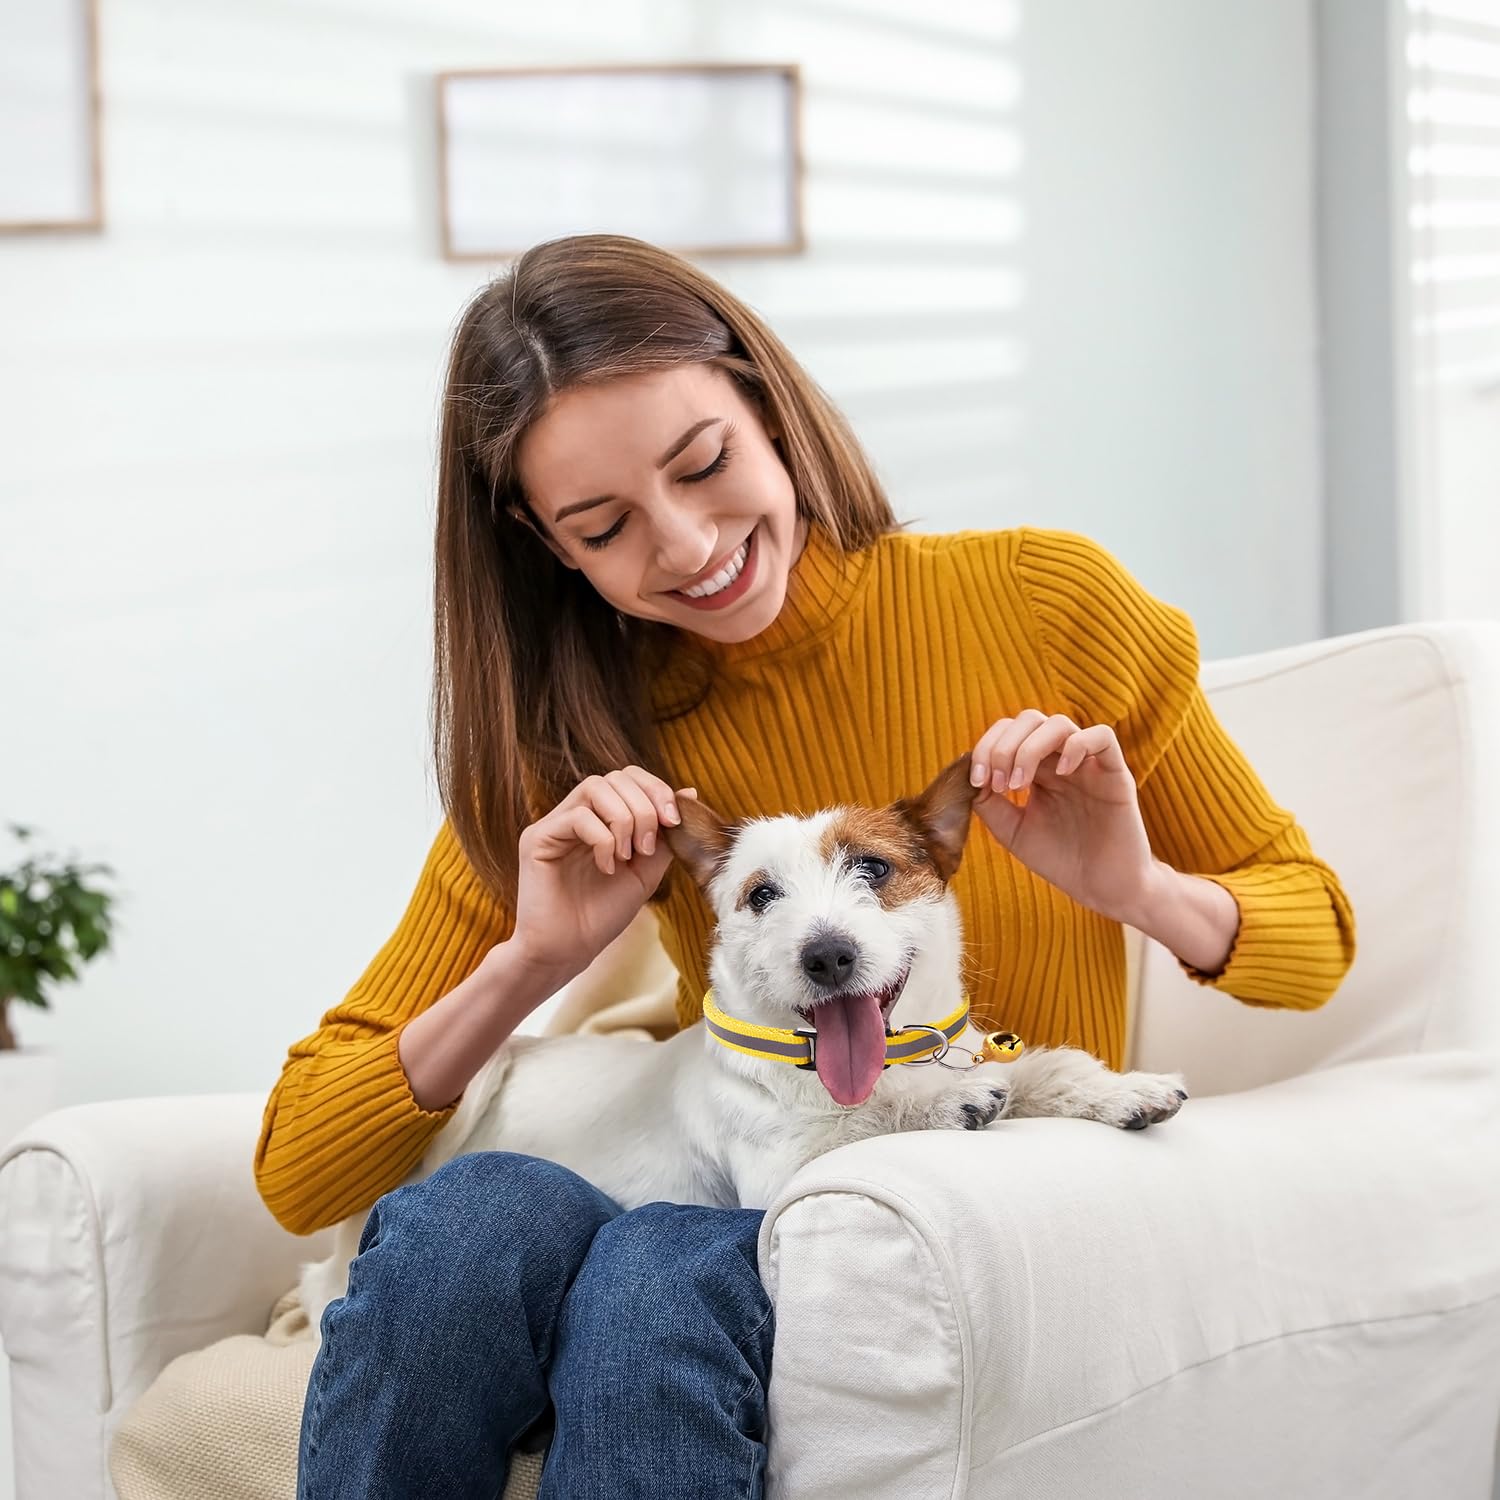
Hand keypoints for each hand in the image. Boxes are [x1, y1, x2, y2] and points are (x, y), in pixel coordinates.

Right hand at [510, 767, 698, 982]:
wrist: (568, 952)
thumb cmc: (603, 915)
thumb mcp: (646, 871)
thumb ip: (665, 835)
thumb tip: (689, 793)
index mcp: (600, 818)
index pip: (629, 777)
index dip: (656, 790)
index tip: (674, 822)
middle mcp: (575, 814)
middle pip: (615, 776)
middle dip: (645, 806)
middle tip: (649, 847)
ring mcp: (554, 824)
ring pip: (595, 787)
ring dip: (624, 819)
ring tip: (628, 855)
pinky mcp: (537, 839)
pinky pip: (577, 817)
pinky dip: (603, 839)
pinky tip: (607, 867)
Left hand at [969, 711, 1155, 922]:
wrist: (1101, 888)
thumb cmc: (1060, 860)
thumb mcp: (1012, 831)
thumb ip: (988, 804)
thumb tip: (969, 777)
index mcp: (1037, 769)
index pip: (1008, 733)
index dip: (987, 747)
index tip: (977, 781)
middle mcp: (1061, 760)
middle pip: (1029, 720)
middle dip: (1004, 746)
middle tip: (998, 783)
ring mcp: (1088, 765)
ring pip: (1060, 723)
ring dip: (1030, 747)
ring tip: (1020, 783)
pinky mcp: (1116, 774)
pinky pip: (1103, 736)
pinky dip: (1077, 745)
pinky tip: (1062, 773)